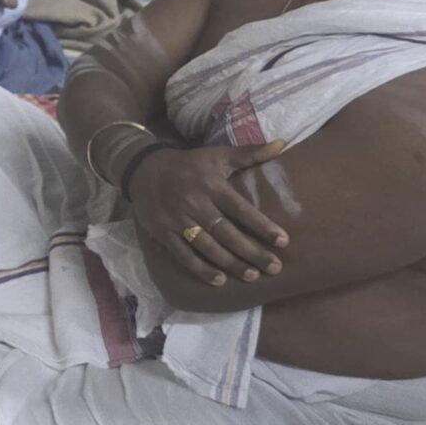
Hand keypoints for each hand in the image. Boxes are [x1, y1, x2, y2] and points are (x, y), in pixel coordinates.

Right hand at [127, 139, 289, 285]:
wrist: (143, 169)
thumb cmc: (188, 165)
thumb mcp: (216, 155)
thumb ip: (249, 153)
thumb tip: (282, 144)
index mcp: (210, 185)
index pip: (240, 209)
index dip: (261, 226)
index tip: (283, 241)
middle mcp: (195, 203)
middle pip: (227, 233)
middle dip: (252, 252)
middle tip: (274, 268)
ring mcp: (178, 220)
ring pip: (207, 246)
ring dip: (230, 263)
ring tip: (252, 276)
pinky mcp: (163, 232)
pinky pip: (183, 254)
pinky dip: (201, 268)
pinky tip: (219, 280)